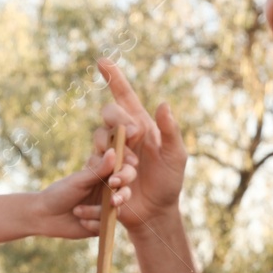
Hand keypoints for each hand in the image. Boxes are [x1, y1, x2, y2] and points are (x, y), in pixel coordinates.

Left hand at [31, 151, 139, 238]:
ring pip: (114, 211)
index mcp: (103, 177)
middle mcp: (107, 193)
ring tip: (76, 211)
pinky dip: (92, 224)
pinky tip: (80, 222)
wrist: (45, 215)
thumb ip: (99, 169)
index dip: (124, 175)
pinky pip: (105, 226)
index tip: (114, 181)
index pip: (123, 172)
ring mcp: (105, 210)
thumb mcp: (80, 180)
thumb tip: (114, 151)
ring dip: (94, 212)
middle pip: (125, 193)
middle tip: (111, 201)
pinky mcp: (101, 225)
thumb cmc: (60, 193)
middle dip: (119, 197)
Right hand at [74, 58, 184, 231]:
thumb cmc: (169, 181)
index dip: (113, 77)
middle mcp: (122, 136)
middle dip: (118, 123)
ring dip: (115, 158)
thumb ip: (171, 131)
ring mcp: (109, 153)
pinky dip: (111, 183)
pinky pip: (96, 170)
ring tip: (129, 177)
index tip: (102, 60)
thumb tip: (163, 104)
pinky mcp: (99, 173)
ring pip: (100, 143)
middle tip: (135, 137)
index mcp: (140, 126)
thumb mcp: (176, 156)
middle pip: (107, 115)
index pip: (124, 96)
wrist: (155, 212)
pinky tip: (122, 195)